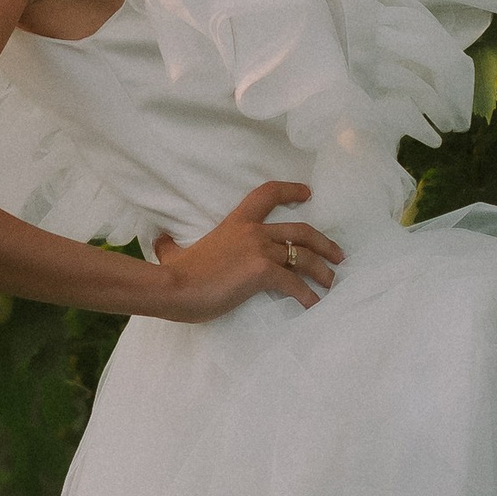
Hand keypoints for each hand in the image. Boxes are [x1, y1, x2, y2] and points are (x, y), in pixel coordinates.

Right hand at [148, 180, 342, 320]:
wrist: (174, 287)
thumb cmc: (176, 273)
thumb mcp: (172, 252)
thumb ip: (170, 245)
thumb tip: (158, 241)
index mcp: (236, 222)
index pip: (267, 194)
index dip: (290, 191)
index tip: (308, 193)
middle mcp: (253, 231)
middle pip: (301, 230)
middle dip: (324, 243)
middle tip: (338, 255)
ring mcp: (260, 250)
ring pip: (304, 256)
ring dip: (322, 270)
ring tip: (331, 282)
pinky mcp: (263, 272)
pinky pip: (294, 283)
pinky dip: (308, 295)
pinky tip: (314, 305)